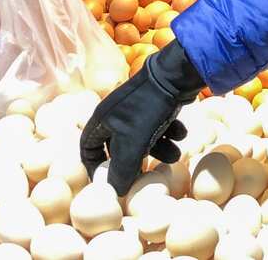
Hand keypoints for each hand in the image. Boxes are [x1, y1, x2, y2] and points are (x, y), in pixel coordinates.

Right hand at [80, 40, 203, 194]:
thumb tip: (116, 192)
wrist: (176, 75)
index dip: (94, 166)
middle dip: (135, 161)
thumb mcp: (133, 143)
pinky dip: (169, 133)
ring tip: (175, 154)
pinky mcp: (156, 103)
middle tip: (146, 174)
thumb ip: (122, 170)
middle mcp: (117, 113)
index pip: (88, 147)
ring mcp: (137, 108)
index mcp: (103, 119)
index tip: (107, 182)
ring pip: (143, 138)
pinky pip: (158, 125)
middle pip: (119, 146)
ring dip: (159, 149)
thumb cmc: (148, 108)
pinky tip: (180, 134)